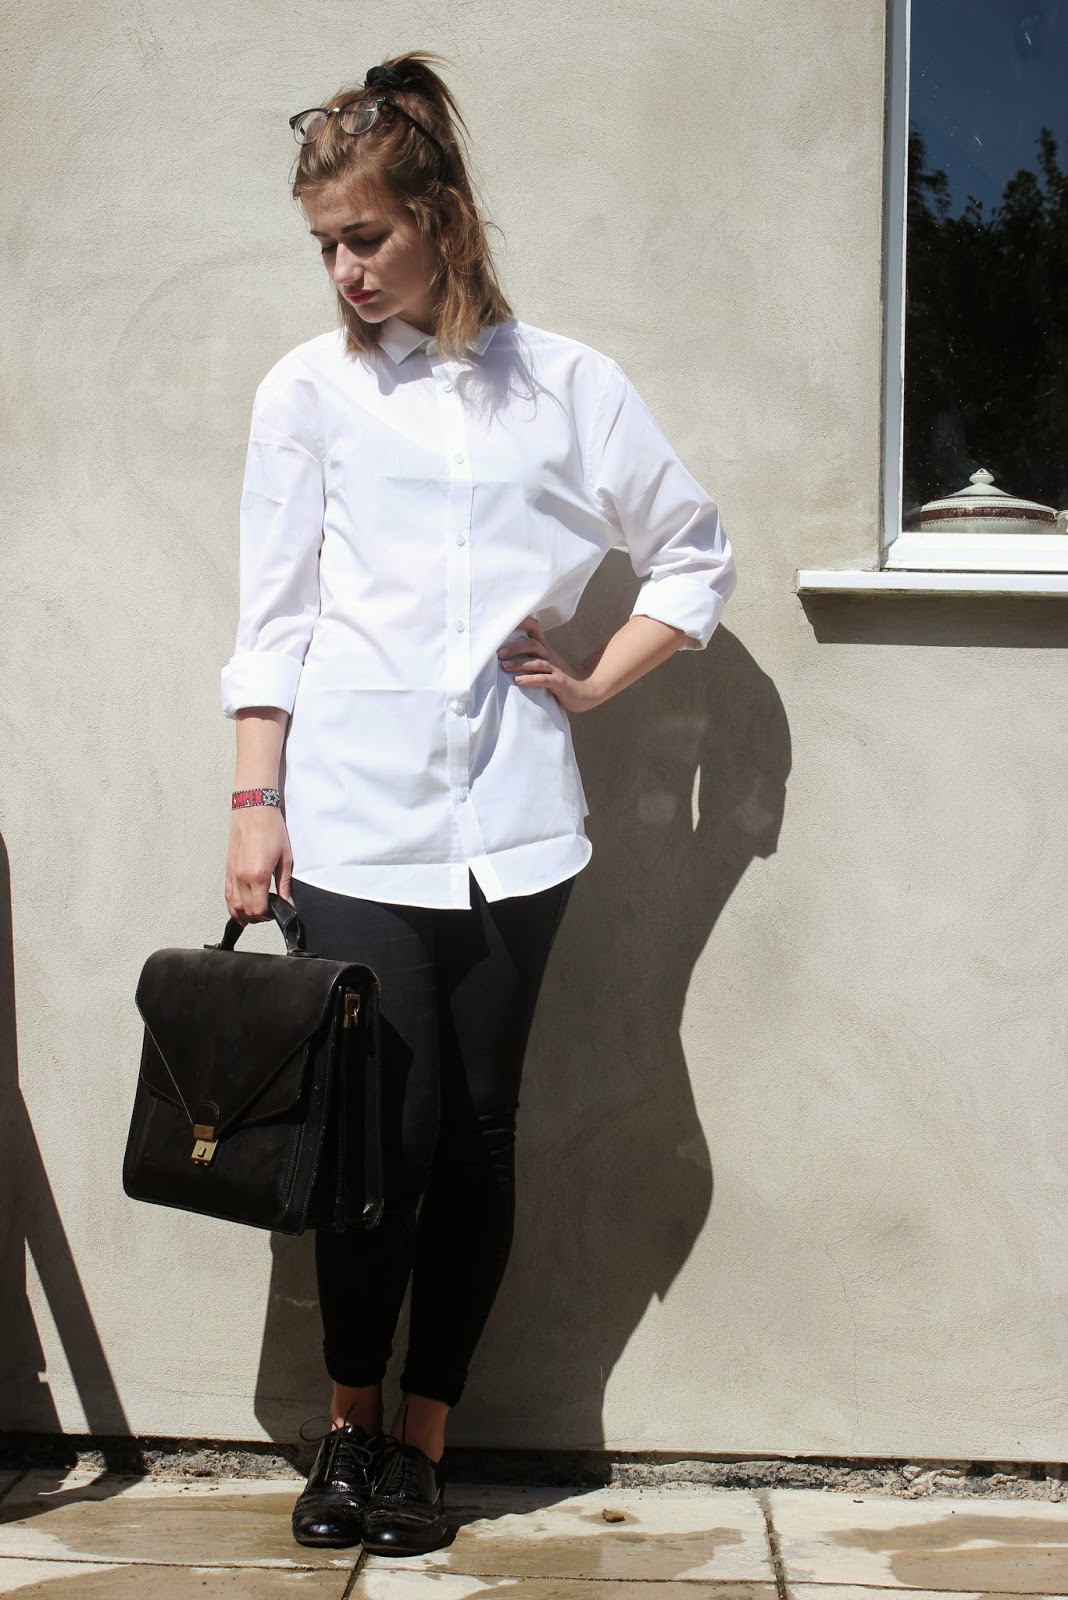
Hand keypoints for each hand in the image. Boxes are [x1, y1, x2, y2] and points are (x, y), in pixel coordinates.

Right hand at [224, 806, 294, 923]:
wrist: (254, 810)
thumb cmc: (271, 830)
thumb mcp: (285, 858)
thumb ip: (285, 885)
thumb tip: (289, 904)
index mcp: (258, 876)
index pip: (259, 909)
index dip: (269, 916)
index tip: (278, 912)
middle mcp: (242, 878)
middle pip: (246, 911)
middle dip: (259, 917)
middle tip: (271, 912)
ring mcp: (232, 874)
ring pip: (234, 906)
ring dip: (245, 915)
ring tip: (257, 913)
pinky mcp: (228, 869)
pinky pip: (227, 895)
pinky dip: (233, 906)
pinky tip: (241, 909)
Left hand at [496, 617, 602, 713]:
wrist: (584, 690)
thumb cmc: (558, 676)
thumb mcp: (545, 661)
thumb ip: (529, 655)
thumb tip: (504, 650)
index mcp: (544, 649)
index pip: (534, 628)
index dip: (522, 623)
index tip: (505, 623)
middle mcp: (549, 656)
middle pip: (532, 645)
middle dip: (514, 648)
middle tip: (499, 653)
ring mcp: (555, 669)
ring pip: (536, 662)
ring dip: (519, 664)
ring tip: (504, 667)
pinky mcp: (558, 683)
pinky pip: (543, 679)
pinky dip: (530, 679)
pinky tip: (518, 681)